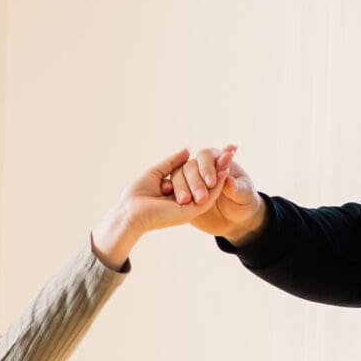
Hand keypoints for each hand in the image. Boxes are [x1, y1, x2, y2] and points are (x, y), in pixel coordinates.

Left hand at [91, 146, 236, 267]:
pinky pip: (209, 196)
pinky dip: (218, 183)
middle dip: (218, 165)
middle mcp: (186, 200)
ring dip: (222, 172)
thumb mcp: (157, 172)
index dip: (208, 164)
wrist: (129, 212)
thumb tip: (188, 149)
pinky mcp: (191, 211)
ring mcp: (190, 206)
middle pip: (206, 181)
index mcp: (178, 193)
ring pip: (211, 188)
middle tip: (231, 150)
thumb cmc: (137, 195)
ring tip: (231, 155)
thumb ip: (173, 163)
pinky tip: (224, 169)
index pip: (196, 176)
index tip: (219, 150)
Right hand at [169, 146, 264, 244]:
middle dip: (195, 182)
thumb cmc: (244, 202)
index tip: (211, 183)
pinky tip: (179, 203)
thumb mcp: (245, 196)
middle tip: (201, 198)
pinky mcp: (182, 193)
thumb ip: (237, 188)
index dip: (207, 168)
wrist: (235, 219)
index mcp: (218, 161)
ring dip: (182, 188)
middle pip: (190, 167)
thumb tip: (228, 181)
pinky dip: (174, 195)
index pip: (207, 157)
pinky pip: (173, 190)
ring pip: (178, 177)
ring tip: (186, 201)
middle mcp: (201, 167)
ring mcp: (190, 180)